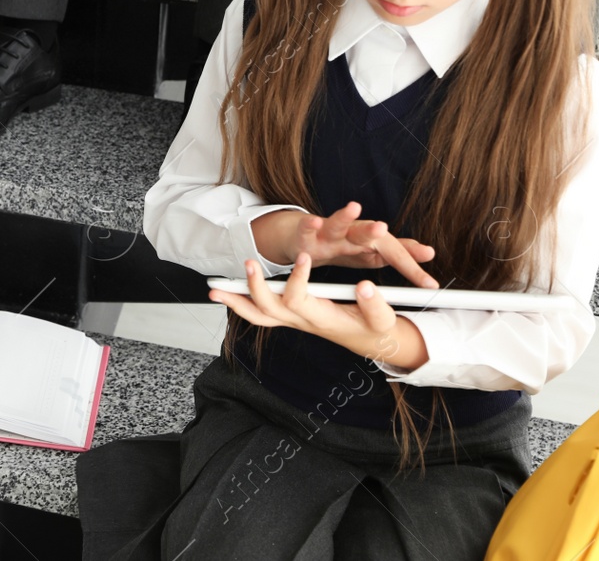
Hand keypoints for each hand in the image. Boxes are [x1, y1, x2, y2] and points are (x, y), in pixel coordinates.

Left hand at [210, 255, 428, 368]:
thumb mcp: (383, 319)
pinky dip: (241, 304)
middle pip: (268, 310)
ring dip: (236, 301)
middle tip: (248, 264)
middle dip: (254, 288)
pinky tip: (226, 294)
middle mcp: (302, 322)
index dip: (298, 280)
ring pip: (258, 315)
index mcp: (321, 319)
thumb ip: (375, 305)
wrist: (371, 342)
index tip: (305, 257)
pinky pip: (259, 314)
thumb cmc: (376, 329)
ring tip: (215, 289)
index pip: (299, 301)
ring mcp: (293, 321)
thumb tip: (365, 286)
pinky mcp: (290, 317)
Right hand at [251, 201, 438, 287]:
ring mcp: (327, 234)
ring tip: (353, 207)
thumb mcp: (373, 252)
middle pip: (365, 232)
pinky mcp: (305, 237)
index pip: (393, 253)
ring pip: (336, 224)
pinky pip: (306, 230)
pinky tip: (314, 221)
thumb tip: (430, 252)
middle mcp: (350, 233)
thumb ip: (400, 252)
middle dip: (374, 231)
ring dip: (343, 216)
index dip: (411, 268)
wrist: (306, 238)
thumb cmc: (343, 246)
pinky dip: (309, 225)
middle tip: (383, 228)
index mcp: (368, 240)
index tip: (430, 284)